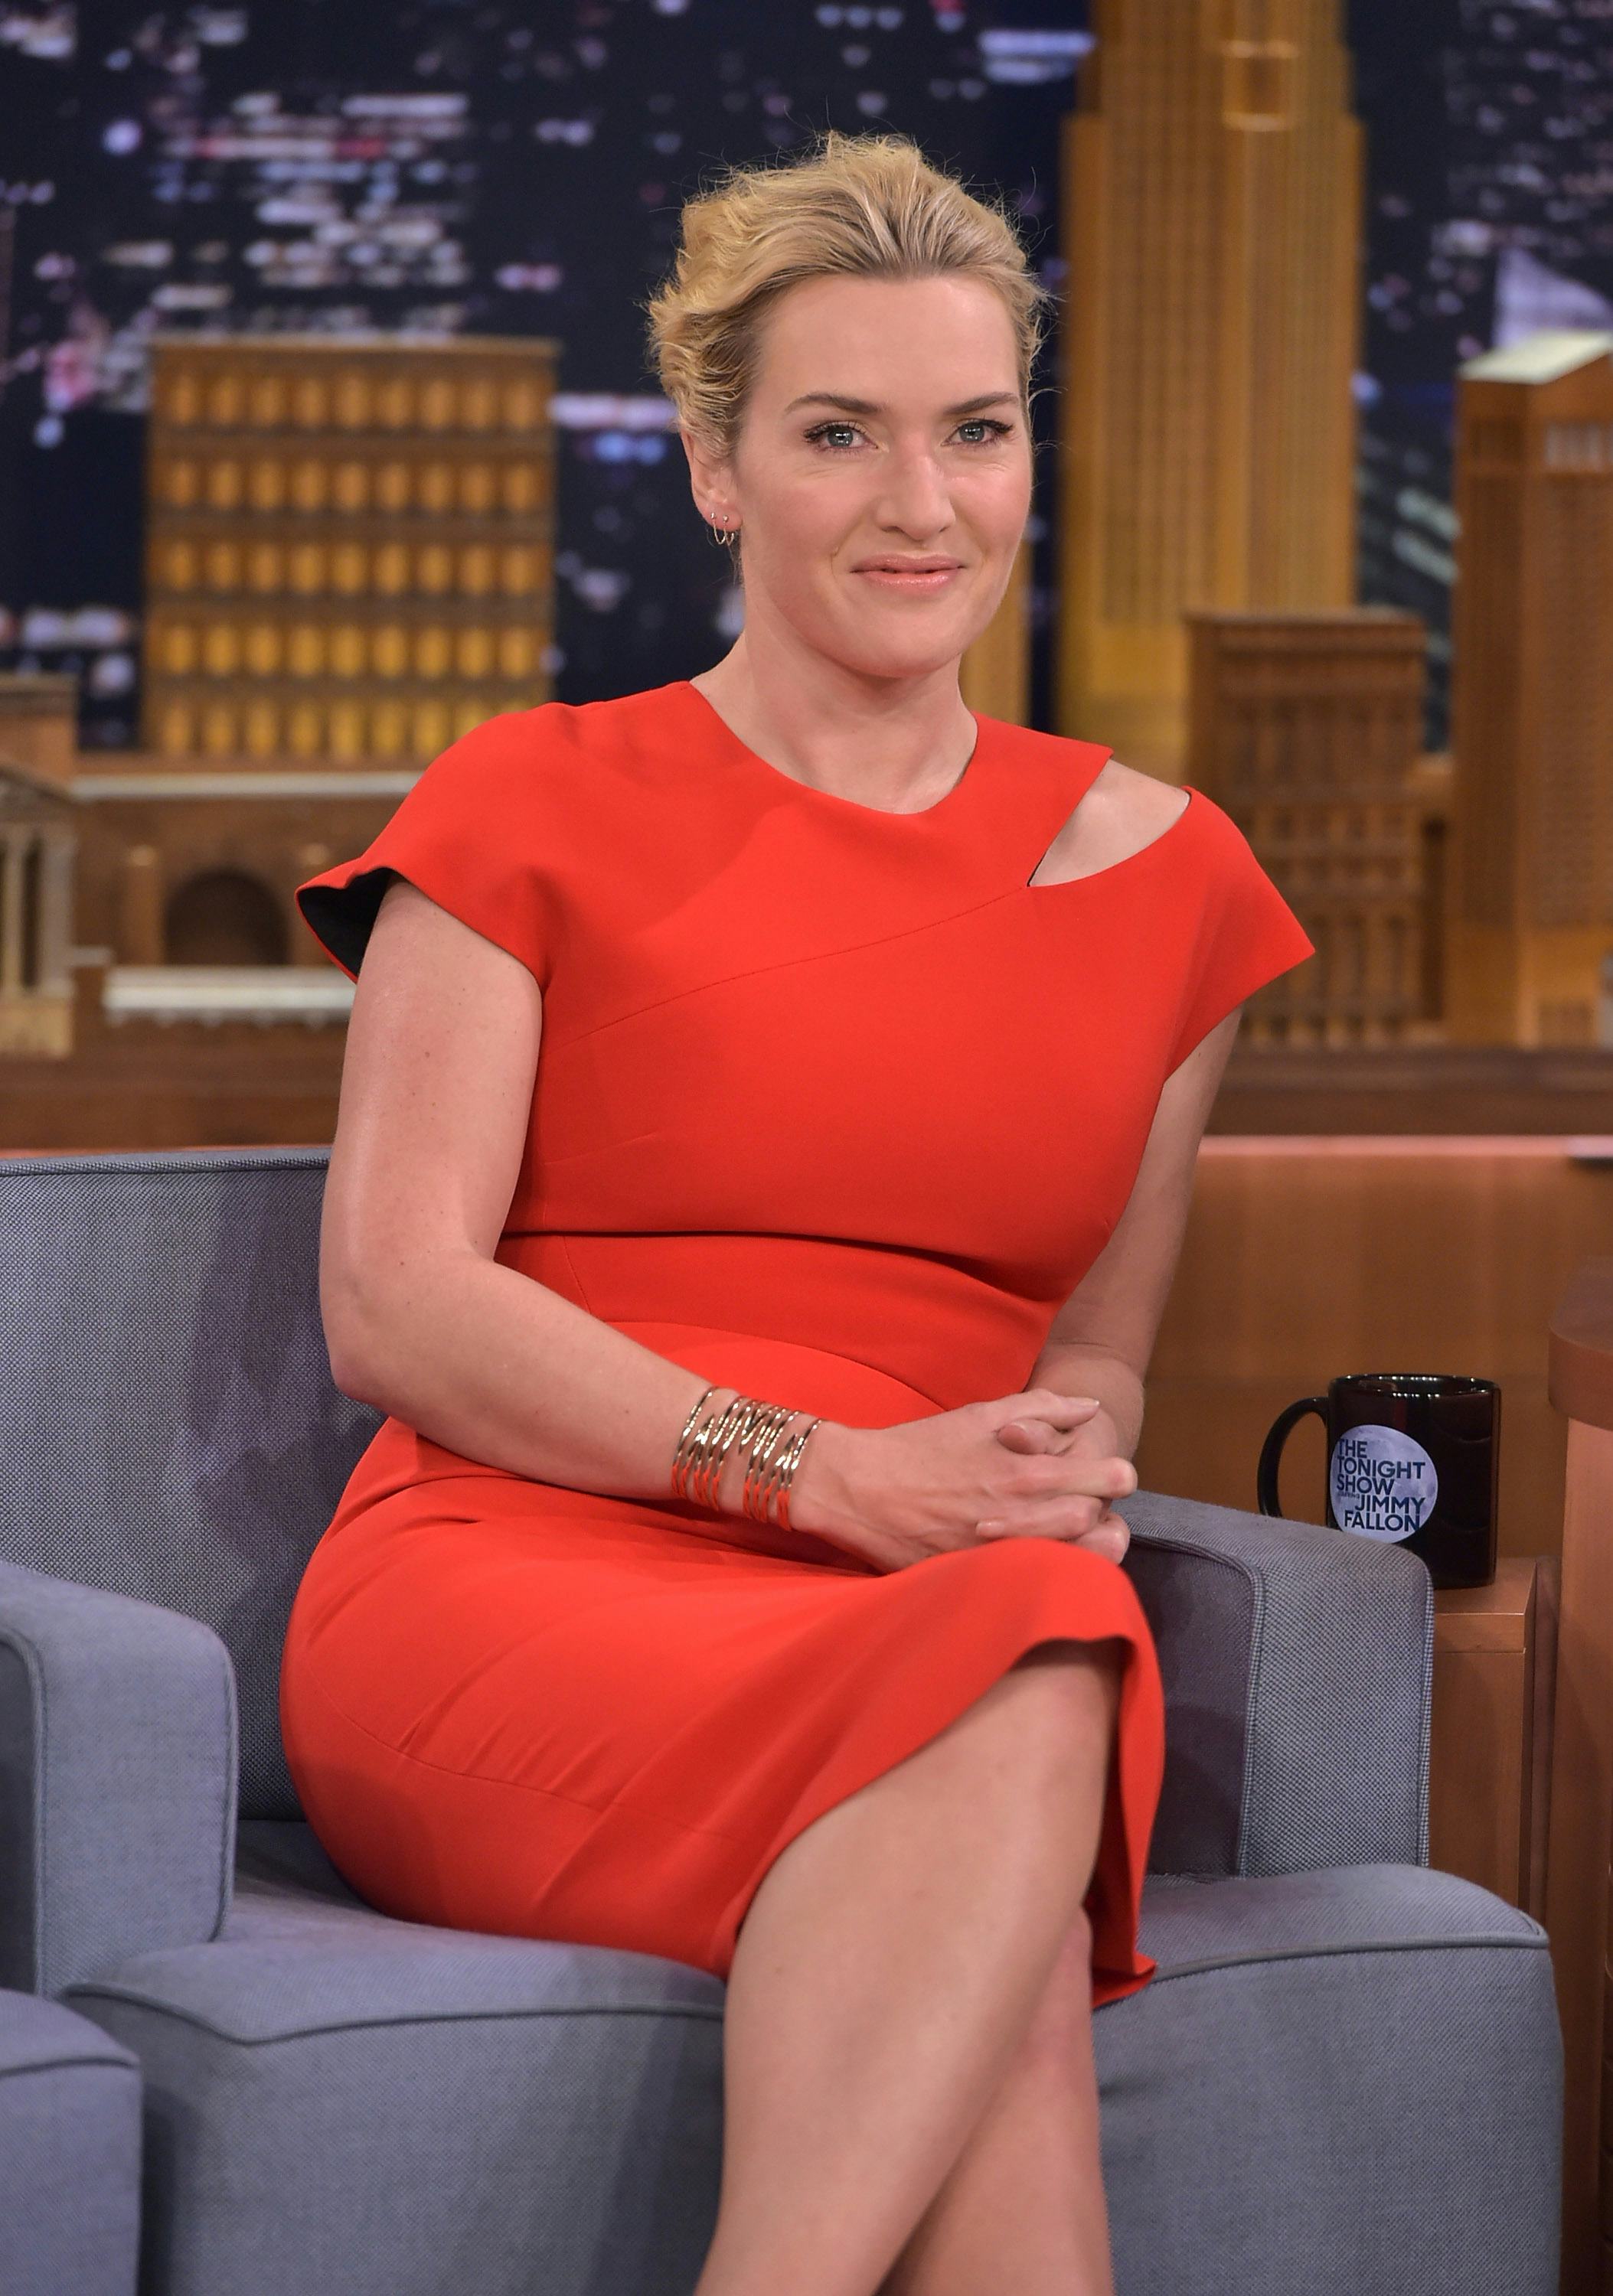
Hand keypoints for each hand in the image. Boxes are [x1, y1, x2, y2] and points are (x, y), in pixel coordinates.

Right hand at [788, 1388, 1137, 1573]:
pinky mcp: (981, 1576)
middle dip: (1102, 1514)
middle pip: (1100, 1523)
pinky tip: (1034, 1558)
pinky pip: (1035, 1580)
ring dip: (1082, 1547)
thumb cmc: (921, 1447)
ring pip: (1077, 1559)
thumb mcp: (982, 1414)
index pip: (1110, 1479)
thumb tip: (1091, 1407)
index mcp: (1027, 1469)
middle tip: (1084, 1507)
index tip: (1105, 1476)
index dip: (1116, 1476)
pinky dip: (1046, 1570)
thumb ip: (1043, 1407)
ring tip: (1066, 1536)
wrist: (858, 1488)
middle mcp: (1021, 1513)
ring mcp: (1003, 1551)